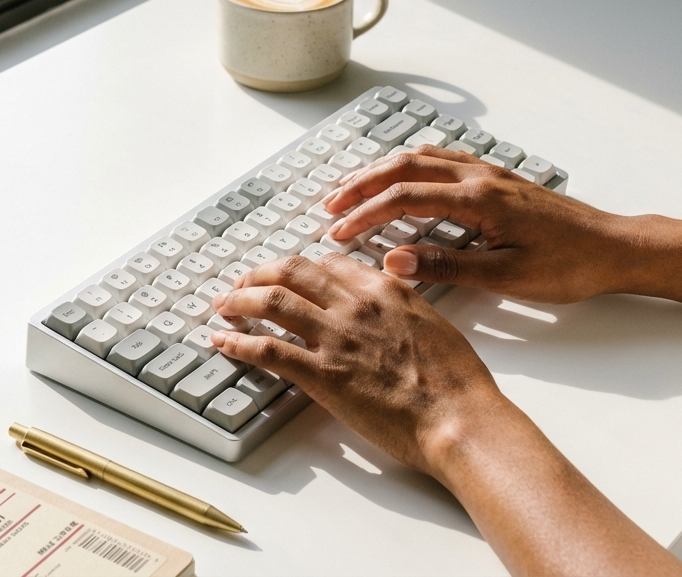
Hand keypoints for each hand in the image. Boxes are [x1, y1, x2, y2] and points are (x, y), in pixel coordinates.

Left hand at [209, 254, 507, 474]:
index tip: (289, 276)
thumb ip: (403, 310)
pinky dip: (238, 342)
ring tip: (224, 305)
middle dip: (261, 273)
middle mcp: (356, 304)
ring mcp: (336, 337)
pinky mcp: (322, 374)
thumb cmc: (457, 383)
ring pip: (272, 301)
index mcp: (386, 289)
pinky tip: (222, 342)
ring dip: (240, 300)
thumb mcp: (433, 325)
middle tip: (244, 283)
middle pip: (293, 272)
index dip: (303, 269)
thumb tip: (389, 311)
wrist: (459, 417)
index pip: (330, 265)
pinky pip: (268, 349)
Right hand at [323, 145, 629, 303]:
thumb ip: (446, 266)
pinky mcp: (498, 179)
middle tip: (329, 204)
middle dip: (361, 184)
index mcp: (478, 199)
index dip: (366, 214)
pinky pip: (442, 159)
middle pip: (404, 167)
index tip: (339, 232)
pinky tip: (402, 177)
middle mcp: (480, 177)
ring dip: (382, 170)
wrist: (615, 247)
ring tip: (352, 188)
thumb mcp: (505, 277)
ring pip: (421, 158)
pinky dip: (409, 166)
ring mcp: (489, 173)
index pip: (404, 198)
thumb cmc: (569, 266)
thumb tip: (393, 261)